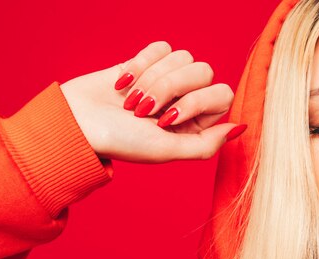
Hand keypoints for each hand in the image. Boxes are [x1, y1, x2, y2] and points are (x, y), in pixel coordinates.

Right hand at [60, 41, 243, 163]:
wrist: (78, 123)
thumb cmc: (122, 142)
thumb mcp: (168, 150)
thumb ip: (206, 144)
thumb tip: (240, 127)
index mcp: (197, 123)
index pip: (221, 94)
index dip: (196, 101)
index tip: (167, 119)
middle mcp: (186, 100)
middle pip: (203, 71)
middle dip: (170, 88)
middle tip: (144, 111)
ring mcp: (167, 79)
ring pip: (182, 56)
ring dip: (152, 78)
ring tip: (131, 101)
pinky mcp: (146, 62)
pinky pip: (161, 47)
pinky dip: (141, 63)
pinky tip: (124, 82)